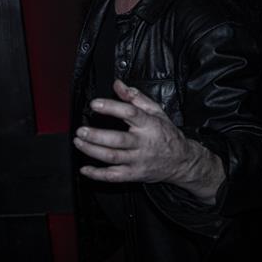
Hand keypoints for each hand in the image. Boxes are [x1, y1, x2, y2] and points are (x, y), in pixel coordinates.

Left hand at [73, 79, 223, 201]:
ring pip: (113, 157)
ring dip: (92, 151)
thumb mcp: (156, 112)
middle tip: (81, 130)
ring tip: (78, 142)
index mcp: (149, 125)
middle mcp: (143, 143)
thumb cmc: (166, 134)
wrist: (183, 162)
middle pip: (118, 140)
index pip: (130, 113)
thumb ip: (136, 97)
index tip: (94, 104)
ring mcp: (138, 160)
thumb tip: (118, 84)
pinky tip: (85, 169)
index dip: (111, 107)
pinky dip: (97, 174)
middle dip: (96, 136)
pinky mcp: (135, 174)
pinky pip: (114, 176)